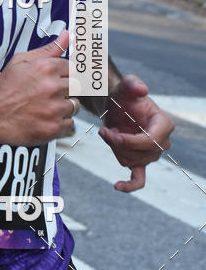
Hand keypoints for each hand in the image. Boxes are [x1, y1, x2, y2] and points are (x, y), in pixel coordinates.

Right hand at [0, 30, 74, 145]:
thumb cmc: (4, 89)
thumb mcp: (21, 61)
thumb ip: (48, 50)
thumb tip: (66, 36)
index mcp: (46, 68)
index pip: (73, 68)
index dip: (64, 75)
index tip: (58, 80)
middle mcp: (52, 87)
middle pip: (76, 87)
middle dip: (65, 90)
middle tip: (49, 94)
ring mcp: (54, 108)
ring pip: (75, 105)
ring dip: (64, 107)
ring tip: (46, 107)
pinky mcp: (54, 127)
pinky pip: (70, 123)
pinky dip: (60, 123)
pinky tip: (46, 119)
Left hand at [98, 76, 173, 191]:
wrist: (115, 105)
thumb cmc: (123, 95)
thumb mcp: (126, 86)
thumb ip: (133, 84)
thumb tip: (142, 90)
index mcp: (163, 124)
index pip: (148, 142)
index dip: (127, 141)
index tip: (110, 133)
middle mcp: (162, 141)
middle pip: (137, 154)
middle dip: (117, 144)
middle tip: (105, 130)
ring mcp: (152, 154)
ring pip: (130, 161)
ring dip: (114, 149)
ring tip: (110, 133)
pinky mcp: (140, 162)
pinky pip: (139, 179)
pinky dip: (130, 185)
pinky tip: (117, 185)